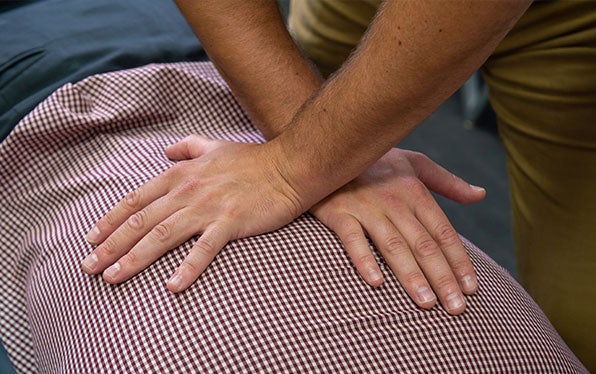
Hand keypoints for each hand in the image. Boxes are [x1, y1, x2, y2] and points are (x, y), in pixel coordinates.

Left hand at [81, 135, 303, 291]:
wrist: (289, 166)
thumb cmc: (253, 160)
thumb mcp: (215, 146)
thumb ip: (188, 146)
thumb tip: (167, 150)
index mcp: (181, 174)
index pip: (136, 200)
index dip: (110, 220)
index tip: (91, 239)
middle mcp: (187, 191)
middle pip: (141, 221)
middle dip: (111, 245)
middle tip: (88, 267)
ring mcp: (208, 207)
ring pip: (162, 235)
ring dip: (135, 258)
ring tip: (112, 278)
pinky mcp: (230, 223)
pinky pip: (203, 249)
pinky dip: (186, 268)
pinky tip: (171, 287)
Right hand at [310, 148, 485, 314]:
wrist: (329, 149)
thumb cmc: (374, 162)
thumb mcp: (414, 163)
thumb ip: (447, 182)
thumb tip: (480, 195)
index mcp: (414, 193)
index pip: (443, 233)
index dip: (459, 261)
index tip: (471, 289)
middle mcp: (394, 201)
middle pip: (424, 245)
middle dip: (442, 278)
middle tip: (456, 309)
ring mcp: (366, 208)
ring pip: (394, 246)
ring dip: (411, 276)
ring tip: (426, 304)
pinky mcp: (338, 212)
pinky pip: (353, 239)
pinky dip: (364, 259)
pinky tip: (377, 283)